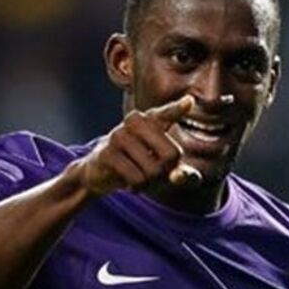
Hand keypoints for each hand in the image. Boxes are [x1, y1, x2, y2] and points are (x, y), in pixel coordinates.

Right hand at [75, 96, 202, 195]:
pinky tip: (131, 183)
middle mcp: (136, 121)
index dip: (178, 109)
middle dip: (168, 172)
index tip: (189, 101)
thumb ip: (182, 174)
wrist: (99, 171)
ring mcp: (119, 135)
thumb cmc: (139, 164)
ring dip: (151, 183)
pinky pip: (137, 178)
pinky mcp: (107, 153)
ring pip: (153, 170)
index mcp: (152, 119)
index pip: (168, 113)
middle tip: (156, 174)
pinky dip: (138, 187)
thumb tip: (178, 177)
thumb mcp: (164, 166)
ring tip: (142, 178)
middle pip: (171, 155)